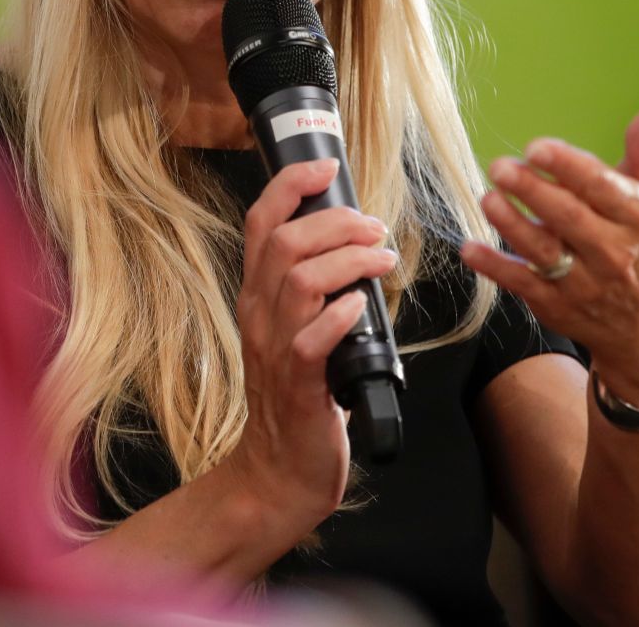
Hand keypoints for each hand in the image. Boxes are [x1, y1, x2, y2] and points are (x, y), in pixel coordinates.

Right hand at [224, 158, 397, 543]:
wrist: (278, 471)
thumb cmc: (296, 399)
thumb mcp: (293, 332)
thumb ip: (313, 292)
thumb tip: (356, 249)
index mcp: (257, 297)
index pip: (260, 223)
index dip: (291, 185)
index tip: (326, 167)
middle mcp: (259, 315)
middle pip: (283, 242)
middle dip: (336, 222)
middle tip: (374, 229)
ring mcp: (275, 349)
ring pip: (299, 280)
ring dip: (348, 260)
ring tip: (381, 260)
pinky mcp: (299, 384)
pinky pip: (312, 339)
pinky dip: (340, 315)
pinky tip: (362, 308)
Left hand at [460, 103, 638, 406]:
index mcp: (638, 217)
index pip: (601, 187)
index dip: (568, 166)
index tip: (537, 148)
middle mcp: (613, 252)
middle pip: (568, 217)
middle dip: (532, 190)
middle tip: (501, 166)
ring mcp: (584, 282)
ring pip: (543, 251)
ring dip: (510, 224)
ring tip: (488, 197)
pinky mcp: (557, 306)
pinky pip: (521, 284)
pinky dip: (494, 267)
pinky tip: (470, 248)